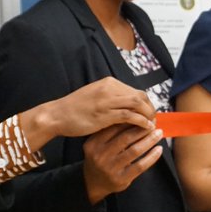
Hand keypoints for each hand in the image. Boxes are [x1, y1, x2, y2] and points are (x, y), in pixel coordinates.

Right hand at [26, 78, 155, 146]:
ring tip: (151, 125)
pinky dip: (141, 121)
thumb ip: (112, 98)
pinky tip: (145, 128)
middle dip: (150, 109)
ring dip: (148, 115)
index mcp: (109, 83)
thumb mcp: (96, 97)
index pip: (136, 91)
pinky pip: (129, 116)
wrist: (57, 115)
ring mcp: (107, 101)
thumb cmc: (75, 109)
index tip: (149, 114)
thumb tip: (129, 105)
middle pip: (140, 96)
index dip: (146, 103)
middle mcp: (110, 89)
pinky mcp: (104, 114)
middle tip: (153, 120)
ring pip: (137, 104)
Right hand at [82, 124, 164, 203]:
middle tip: (153, 124)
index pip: (116, 127)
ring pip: (135, 150)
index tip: (144, 116)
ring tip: (158, 133)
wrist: (92, 182)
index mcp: (94, 143)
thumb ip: (111, 132)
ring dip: (150, 140)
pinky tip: (159, 149)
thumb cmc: (100, 158)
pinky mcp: (121, 179)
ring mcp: (110, 168)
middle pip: (126, 138)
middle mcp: (100, 156)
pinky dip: (152, 156)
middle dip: (143, 129)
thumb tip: (136, 117)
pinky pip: (140, 165)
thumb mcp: (98, 144)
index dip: (132, 120)